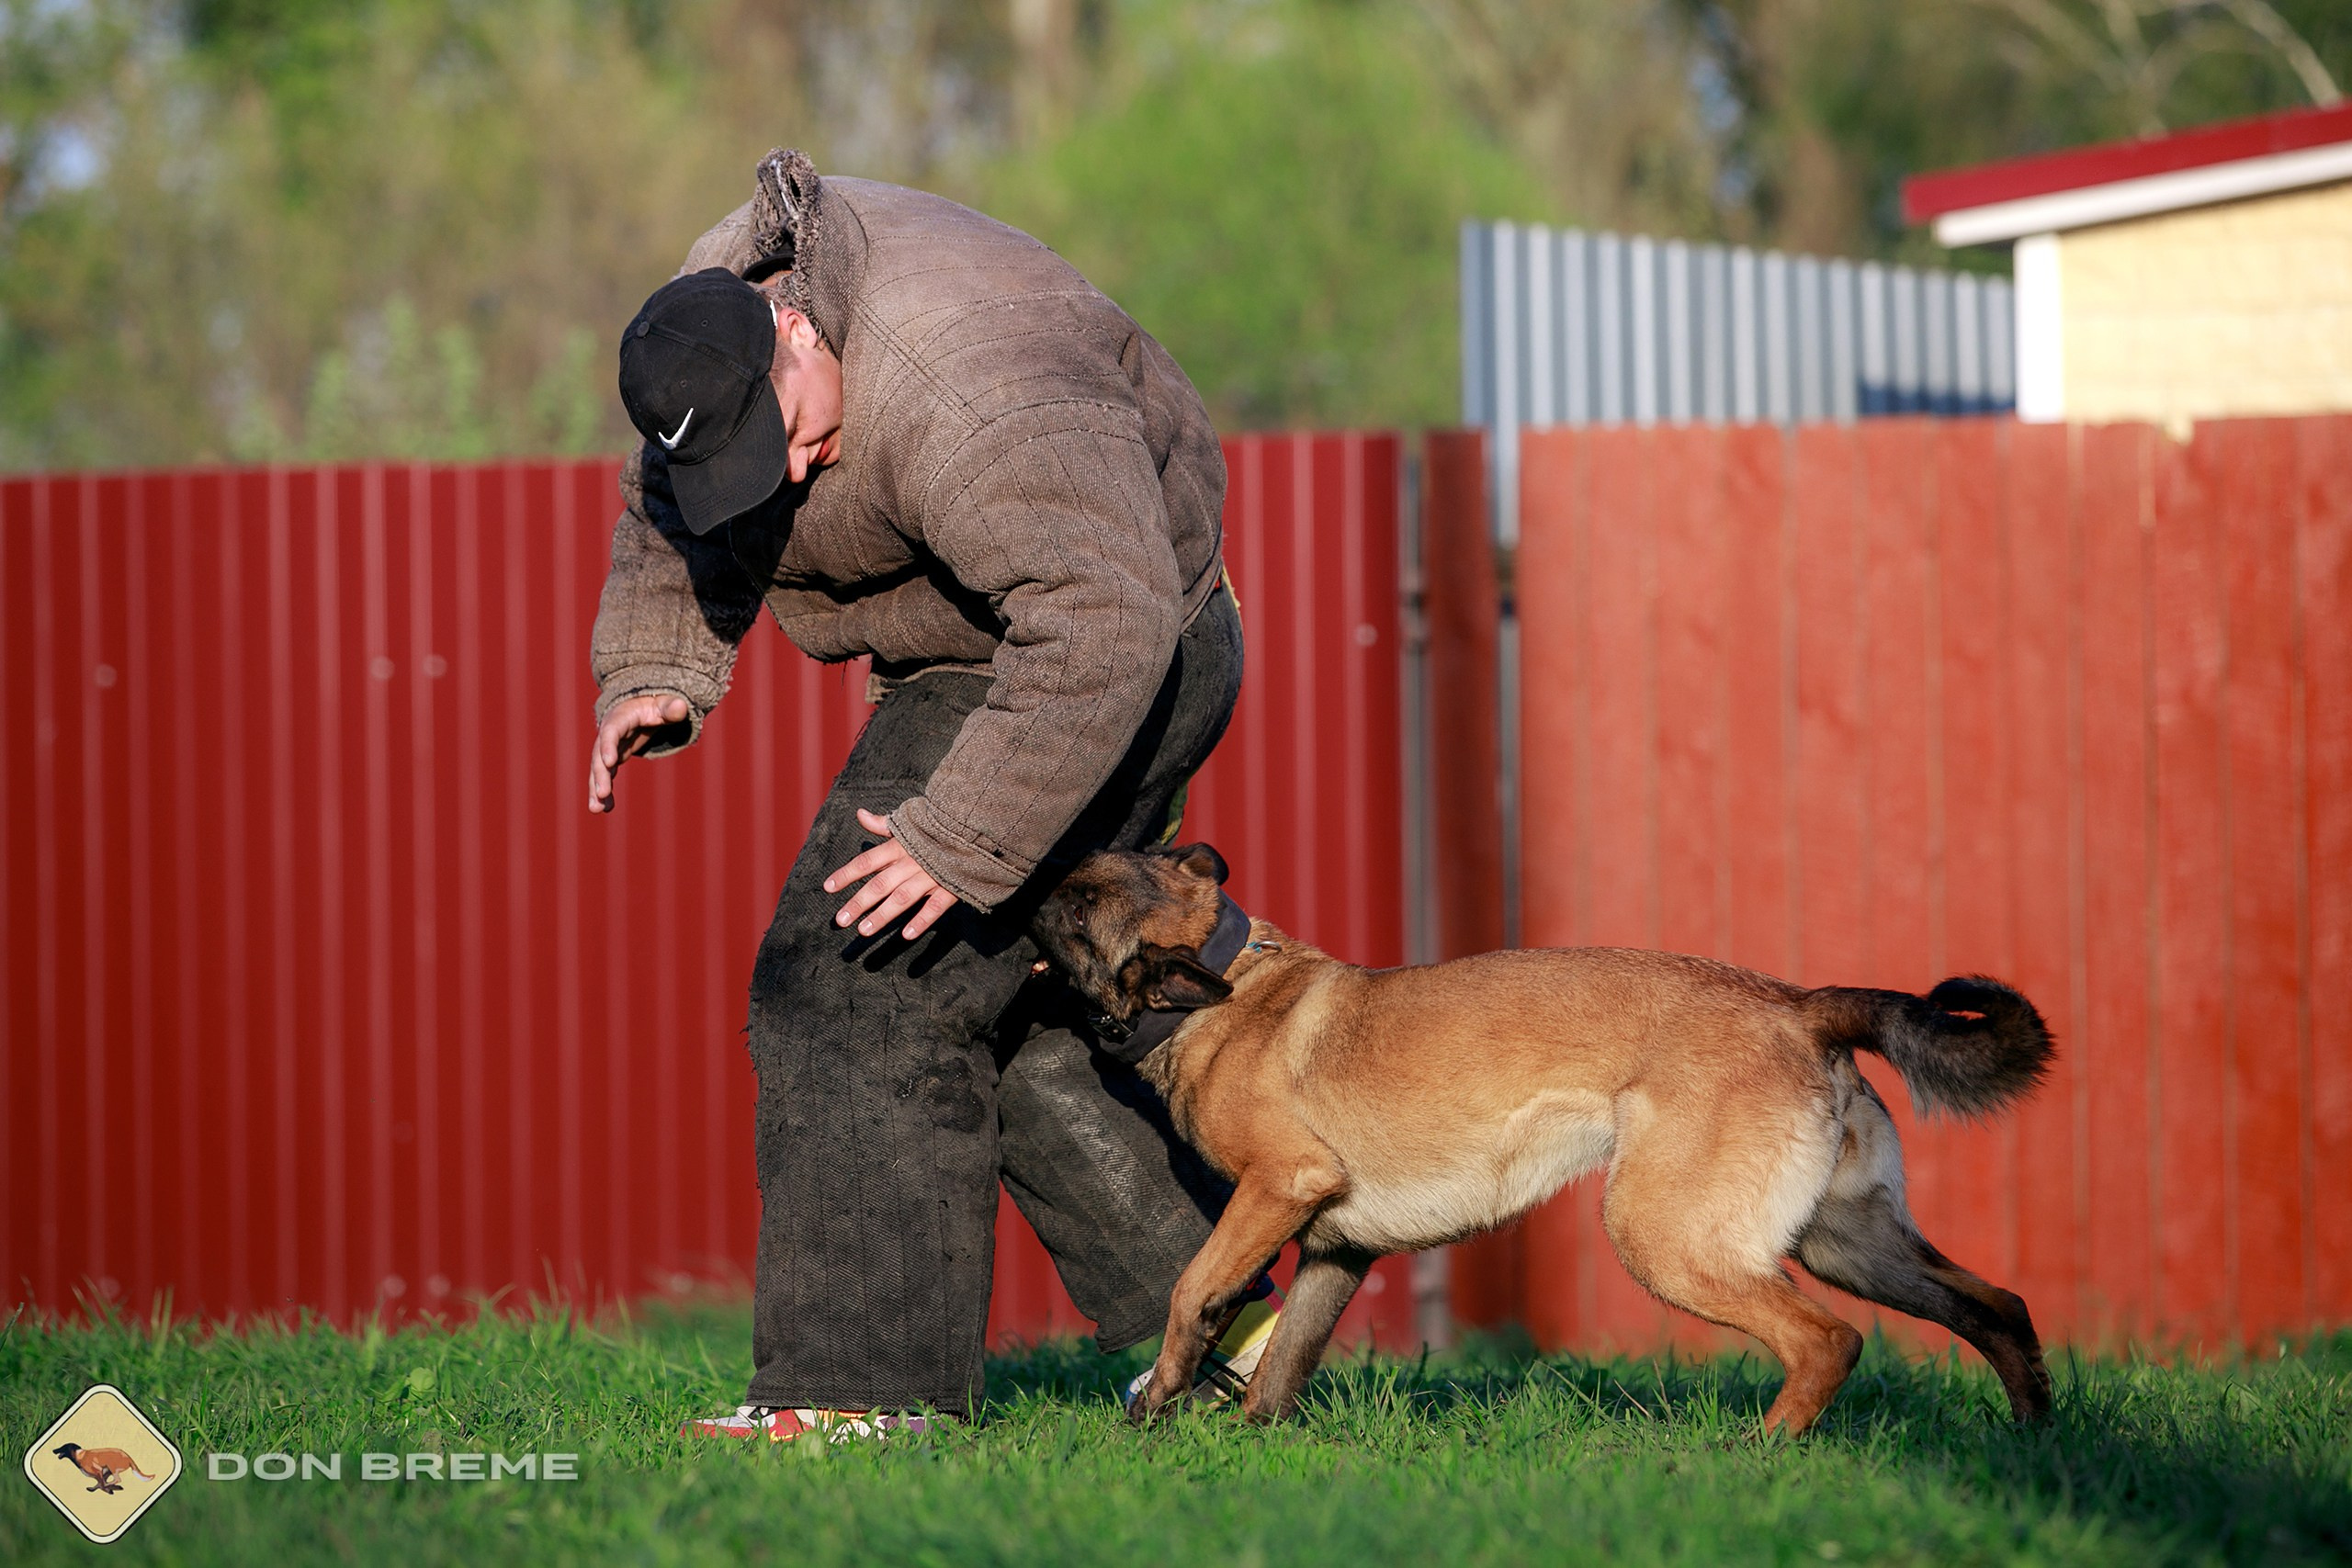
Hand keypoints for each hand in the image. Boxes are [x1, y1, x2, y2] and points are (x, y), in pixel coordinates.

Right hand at [588, 693, 691, 813]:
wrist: (642, 707)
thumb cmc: (655, 704)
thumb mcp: (664, 703)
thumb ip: (671, 707)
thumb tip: (680, 707)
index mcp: (620, 717)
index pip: (611, 731)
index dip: (608, 746)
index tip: (609, 762)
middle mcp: (609, 734)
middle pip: (600, 754)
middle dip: (600, 774)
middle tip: (601, 793)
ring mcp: (608, 748)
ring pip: (599, 769)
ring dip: (596, 788)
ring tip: (596, 809)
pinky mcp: (612, 759)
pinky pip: (606, 776)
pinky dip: (605, 792)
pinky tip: (606, 808)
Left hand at [825, 808, 958, 939]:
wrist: (974, 828)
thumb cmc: (936, 827)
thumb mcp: (909, 822)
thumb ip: (882, 823)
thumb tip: (860, 814)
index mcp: (899, 846)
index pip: (866, 861)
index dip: (846, 874)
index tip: (828, 887)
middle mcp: (911, 862)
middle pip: (880, 884)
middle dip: (859, 902)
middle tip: (840, 920)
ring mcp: (931, 875)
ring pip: (902, 898)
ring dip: (882, 915)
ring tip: (864, 930)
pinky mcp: (950, 886)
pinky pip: (935, 906)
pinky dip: (921, 920)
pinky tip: (906, 935)